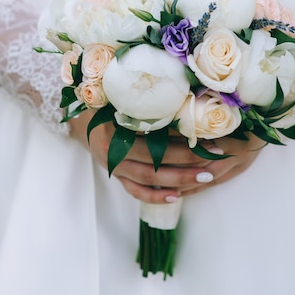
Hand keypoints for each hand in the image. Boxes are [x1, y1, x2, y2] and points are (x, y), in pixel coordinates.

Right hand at [68, 111, 264, 202]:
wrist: (78, 114)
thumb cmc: (106, 100)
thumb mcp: (124, 97)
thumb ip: (152, 103)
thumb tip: (191, 105)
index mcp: (112, 129)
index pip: (155, 141)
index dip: (185, 143)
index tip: (212, 141)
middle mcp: (110, 151)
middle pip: (154, 163)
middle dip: (188, 164)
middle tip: (215, 161)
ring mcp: (112, 166)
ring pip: (147, 180)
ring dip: (178, 181)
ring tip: (205, 177)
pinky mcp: (115, 174)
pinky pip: (135, 190)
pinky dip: (155, 196)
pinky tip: (176, 196)